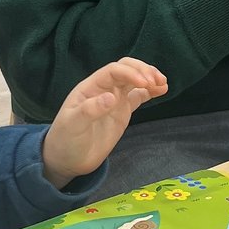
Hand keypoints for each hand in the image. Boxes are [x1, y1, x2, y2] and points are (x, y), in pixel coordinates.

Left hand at [42, 58, 167, 187]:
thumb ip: (90, 110)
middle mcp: (104, 89)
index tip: (144, 82)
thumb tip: (111, 97)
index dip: (130, 73)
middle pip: (126, 69)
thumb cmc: (66, 140)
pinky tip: (162, 89)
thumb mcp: (73, 125)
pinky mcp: (122, 111)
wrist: (69, 159)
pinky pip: (139, 96)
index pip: (113, 71)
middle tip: (157, 81)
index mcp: (90, 87)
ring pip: (134, 80)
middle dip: (143, 71)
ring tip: (163, 83)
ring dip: (149, 77)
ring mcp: (114, 99)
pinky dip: (151, 91)